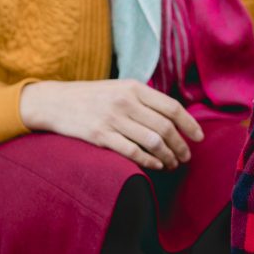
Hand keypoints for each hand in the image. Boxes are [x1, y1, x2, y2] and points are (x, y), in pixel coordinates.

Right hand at [19, 79, 203, 170]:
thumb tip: (172, 116)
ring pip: (152, 141)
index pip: (171, 107)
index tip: (199, 137)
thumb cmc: (91, 96)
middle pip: (165, 127)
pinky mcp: (100, 136)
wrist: (54, 101)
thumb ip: (144, 99)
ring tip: (173, 164)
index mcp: (134, 87)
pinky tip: (155, 166)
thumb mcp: (119, 87)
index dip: (189, 124)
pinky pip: (132, 152)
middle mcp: (126, 102)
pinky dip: (149, 161)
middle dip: (180, 145)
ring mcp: (112, 119)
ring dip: (168, 156)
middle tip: (185, 157)